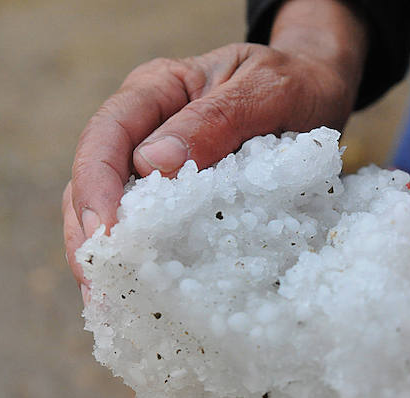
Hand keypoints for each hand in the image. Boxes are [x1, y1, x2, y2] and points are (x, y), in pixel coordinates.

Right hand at [63, 0, 367, 294]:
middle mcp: (145, 127)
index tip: (106, 233)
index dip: (95, 185)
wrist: (320, 89)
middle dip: (88, 234)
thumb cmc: (295, 82)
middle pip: (93, 179)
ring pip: (111, 210)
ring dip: (106, 256)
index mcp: (156, 89)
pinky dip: (139, 261)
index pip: (106, 135)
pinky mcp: (178, 197)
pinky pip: (148, 228)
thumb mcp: (266, 90)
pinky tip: (136, 297)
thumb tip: (152, 164)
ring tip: (107, 302)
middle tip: (98, 286)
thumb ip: (215, 120)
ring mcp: (157, 164)